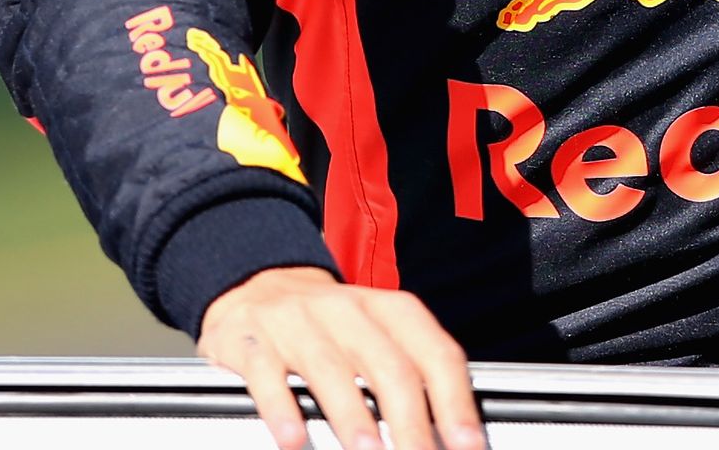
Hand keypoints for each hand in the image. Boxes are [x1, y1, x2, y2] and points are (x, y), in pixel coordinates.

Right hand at [196, 265, 483, 449]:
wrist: (258, 284)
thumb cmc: (331, 325)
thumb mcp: (377, 334)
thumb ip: (411, 373)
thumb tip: (448, 432)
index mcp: (389, 310)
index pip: (434, 352)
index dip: (454, 400)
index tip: (466, 442)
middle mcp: (347, 310)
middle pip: (388, 366)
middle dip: (409, 421)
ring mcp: (297, 321)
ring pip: (329, 369)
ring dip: (353, 417)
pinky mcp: (252, 339)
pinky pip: (267, 373)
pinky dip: (281, 408)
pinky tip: (293, 439)